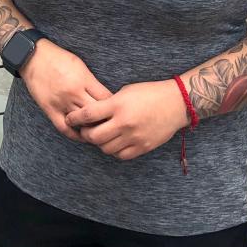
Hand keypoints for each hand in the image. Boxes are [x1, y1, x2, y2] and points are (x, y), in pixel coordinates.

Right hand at [20, 40, 112, 141]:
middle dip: (106, 119)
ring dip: (92, 128)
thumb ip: (91, 81)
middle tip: (111, 123)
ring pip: (82, 123)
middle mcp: (74, 93)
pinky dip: (75, 135)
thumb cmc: (58, 58)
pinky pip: (65, 128)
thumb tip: (104, 96)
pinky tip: (82, 136)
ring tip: (100, 131)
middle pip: (96, 113)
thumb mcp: (80, 65)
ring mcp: (61, 103)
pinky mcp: (50, 109)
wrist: (33, 57)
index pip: (106, 99)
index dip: (114, 106)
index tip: (117, 109)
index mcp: (83, 80)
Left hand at [65, 80, 188, 160]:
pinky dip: (114, 150)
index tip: (70, 119)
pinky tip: (115, 142)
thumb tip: (91, 114)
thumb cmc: (150, 93)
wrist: (176, 103)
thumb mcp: (125, 91)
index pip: (88, 115)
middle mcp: (124, 123)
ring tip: (101, 135)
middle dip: (85, 134)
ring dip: (100, 143)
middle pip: (93, 136)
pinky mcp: (142, 147)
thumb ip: (108, 103)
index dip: (74, 118)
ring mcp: (134, 137)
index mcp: (118, 105)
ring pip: (106, 148)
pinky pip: (121, 155)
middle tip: (85, 130)